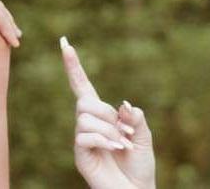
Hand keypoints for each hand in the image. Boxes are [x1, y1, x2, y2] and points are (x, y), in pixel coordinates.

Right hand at [61, 36, 155, 188]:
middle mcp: (87, 125)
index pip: (82, 85)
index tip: (65, 43)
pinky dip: (104, 139)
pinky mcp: (81, 156)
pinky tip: (116, 148)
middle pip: (85, 101)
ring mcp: (82, 140)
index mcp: (101, 115)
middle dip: (107, 112)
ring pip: (85, 117)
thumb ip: (135, 117)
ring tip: (122, 143)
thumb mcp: (143, 136)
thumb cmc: (139, 166)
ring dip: (109, 128)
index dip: (74, 66)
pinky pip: (85, 136)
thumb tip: (122, 105)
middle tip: (126, 131)